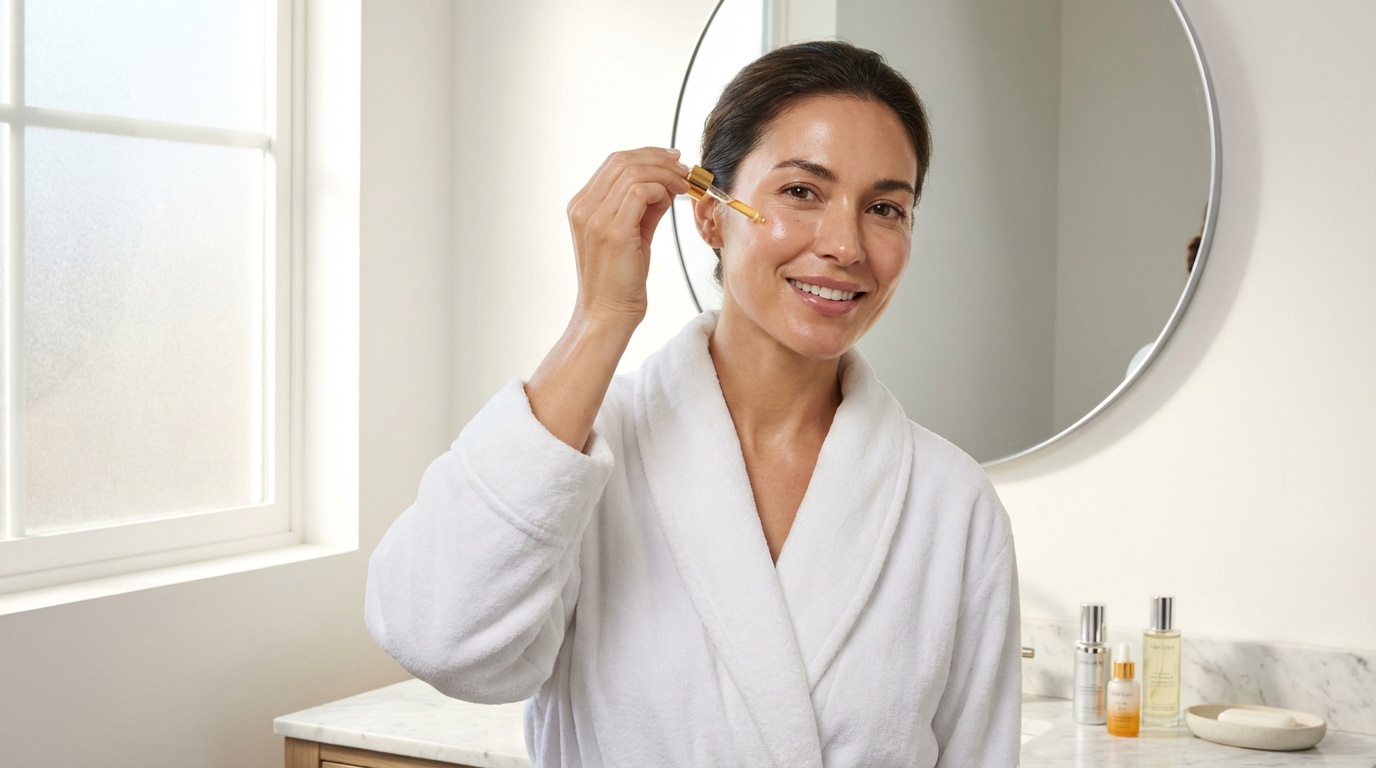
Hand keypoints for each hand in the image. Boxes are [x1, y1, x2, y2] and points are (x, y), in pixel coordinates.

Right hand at [566, 147, 690, 327]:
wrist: (607, 314)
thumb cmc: (620, 280)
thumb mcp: (632, 235)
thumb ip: (644, 208)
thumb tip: (666, 184)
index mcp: (582, 205)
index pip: (614, 162)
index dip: (647, 155)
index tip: (673, 161)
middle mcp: (583, 207)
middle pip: (622, 160)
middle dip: (659, 159)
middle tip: (684, 169)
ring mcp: (595, 218)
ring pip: (633, 171)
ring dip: (665, 174)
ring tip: (684, 185)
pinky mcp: (612, 231)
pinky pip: (640, 191)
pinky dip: (661, 188)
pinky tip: (672, 199)